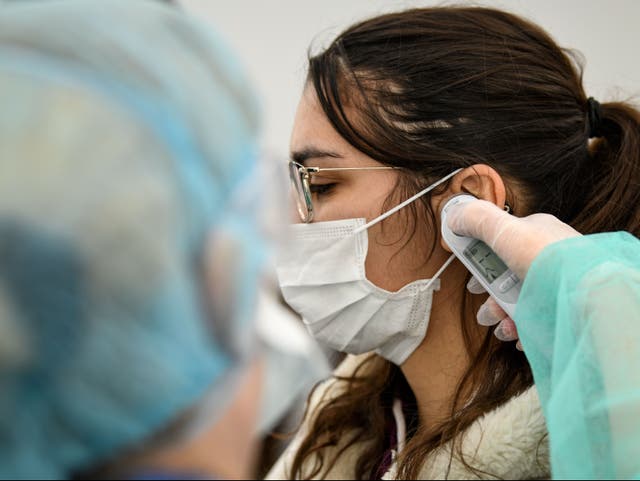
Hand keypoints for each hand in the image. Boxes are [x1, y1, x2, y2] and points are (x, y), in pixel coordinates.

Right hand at [448, 199, 580, 346]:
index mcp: (535, 234)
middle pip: (505, 277)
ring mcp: (554, 285)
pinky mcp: (561, 310)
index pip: (500, 244)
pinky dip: (521, 329)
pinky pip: (535, 321)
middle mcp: (546, 259)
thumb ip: (477, 220)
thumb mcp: (506, 230)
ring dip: (502, 315)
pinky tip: (518, 333)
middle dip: (491, 296)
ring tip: (502, 326)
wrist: (591, 298)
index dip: (480, 263)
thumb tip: (454, 216)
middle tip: (487, 310)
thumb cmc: (549, 260)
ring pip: (518, 301)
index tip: (472, 283)